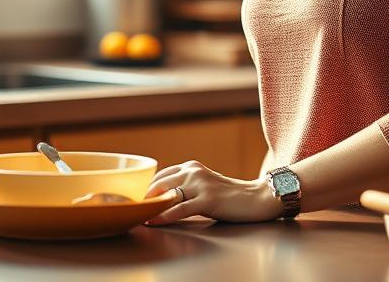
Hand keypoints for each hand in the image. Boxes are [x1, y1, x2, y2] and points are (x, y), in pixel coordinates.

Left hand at [143, 160, 282, 224]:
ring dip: (150, 208)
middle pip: (159, 184)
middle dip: (143, 199)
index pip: (160, 176)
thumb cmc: (230, 196)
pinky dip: (162, 216)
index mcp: (191, 167)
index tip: (134, 201)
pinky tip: (152, 222)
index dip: (145, 189)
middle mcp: (193, 171)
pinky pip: (179, 209)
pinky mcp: (207, 200)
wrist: (257, 198)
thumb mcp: (204, 186)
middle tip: (130, 210)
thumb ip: (186, 187)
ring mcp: (200, 184)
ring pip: (166, 196)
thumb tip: (162, 199)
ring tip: (137, 217)